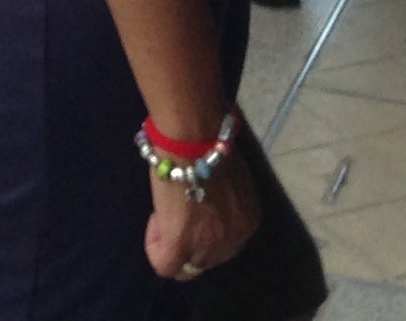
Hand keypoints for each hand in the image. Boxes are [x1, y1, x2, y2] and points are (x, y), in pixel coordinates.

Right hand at [148, 147, 260, 280]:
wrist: (193, 139)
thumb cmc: (210, 144)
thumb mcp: (230, 177)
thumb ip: (225, 198)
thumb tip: (208, 200)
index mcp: (249, 220)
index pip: (227, 241)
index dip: (207, 225)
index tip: (195, 204)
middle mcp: (234, 240)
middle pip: (209, 257)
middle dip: (192, 240)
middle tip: (177, 212)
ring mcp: (208, 246)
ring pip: (187, 266)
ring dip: (174, 243)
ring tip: (164, 213)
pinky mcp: (181, 244)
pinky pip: (165, 264)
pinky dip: (155, 247)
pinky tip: (155, 222)